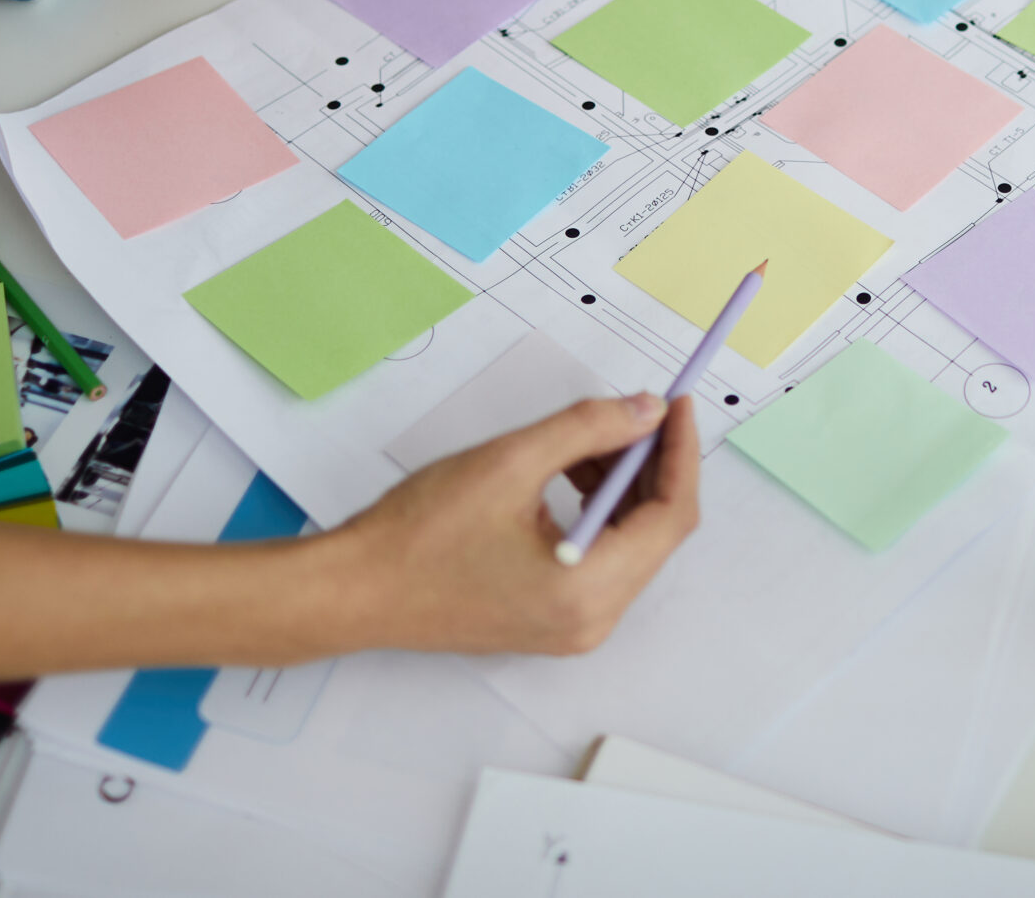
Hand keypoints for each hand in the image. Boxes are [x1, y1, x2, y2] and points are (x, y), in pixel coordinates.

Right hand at [328, 394, 699, 655]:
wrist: (355, 591)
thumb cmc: (419, 534)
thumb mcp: (511, 461)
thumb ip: (589, 429)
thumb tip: (647, 411)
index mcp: (587, 590)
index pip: (669, 518)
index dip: (679, 454)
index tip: (677, 405)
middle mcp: (589, 622)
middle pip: (655, 535)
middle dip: (651, 466)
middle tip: (638, 412)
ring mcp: (570, 629)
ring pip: (628, 546)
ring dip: (622, 487)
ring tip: (593, 437)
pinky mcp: (549, 622)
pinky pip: (599, 561)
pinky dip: (597, 513)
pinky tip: (570, 472)